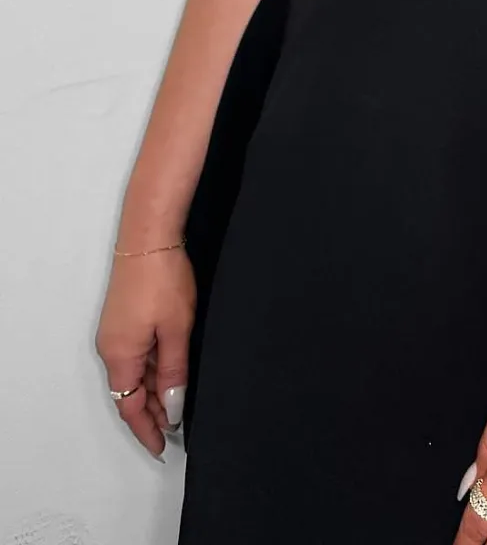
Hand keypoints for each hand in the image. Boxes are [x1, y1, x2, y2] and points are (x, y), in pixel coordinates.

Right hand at [95, 245, 195, 460]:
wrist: (150, 236)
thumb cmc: (163, 279)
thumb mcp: (176, 330)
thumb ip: (174, 371)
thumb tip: (172, 407)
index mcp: (120, 356)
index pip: (129, 407)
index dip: (147, 429)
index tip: (162, 447)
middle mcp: (111, 347)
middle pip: (130, 392)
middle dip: (153, 412)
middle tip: (177, 427)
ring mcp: (116, 332)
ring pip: (134, 373)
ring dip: (154, 389)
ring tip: (179, 403)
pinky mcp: (124, 318)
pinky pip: (136, 354)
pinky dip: (152, 368)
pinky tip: (171, 370)